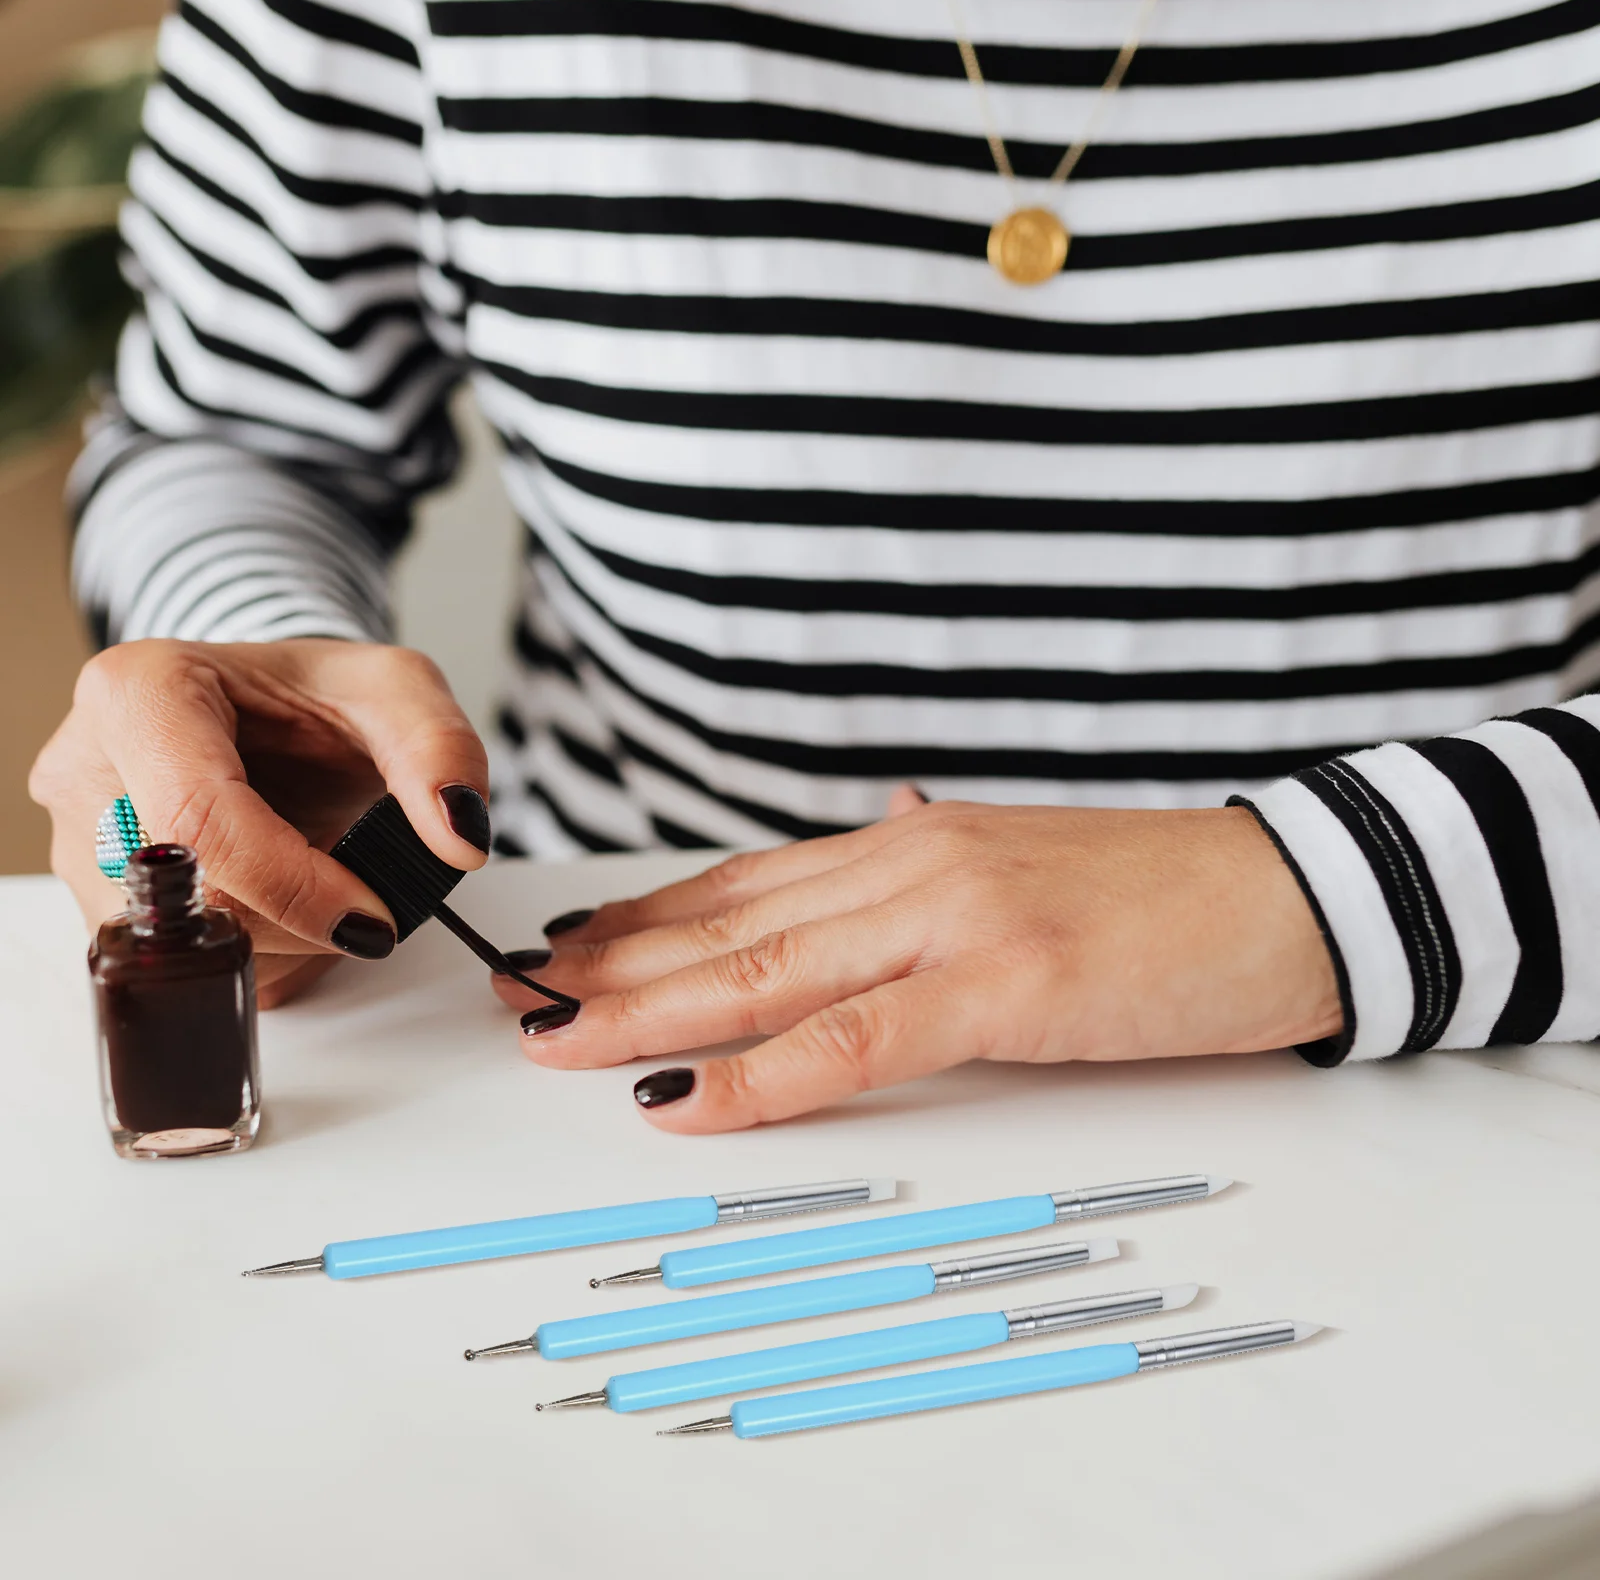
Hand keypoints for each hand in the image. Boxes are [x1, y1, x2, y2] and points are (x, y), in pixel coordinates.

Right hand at [31, 639, 488, 1004]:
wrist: (276, 718)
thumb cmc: (319, 698)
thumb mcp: (399, 692)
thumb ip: (441, 751)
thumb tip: (459, 838)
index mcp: (140, 693)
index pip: (200, 819)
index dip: (295, 885)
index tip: (374, 917)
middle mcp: (87, 768)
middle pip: (188, 896)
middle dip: (297, 919)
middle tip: (362, 896)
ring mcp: (81, 843)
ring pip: (180, 947)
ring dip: (278, 944)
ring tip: (324, 883)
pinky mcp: (100, 900)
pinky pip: (178, 965)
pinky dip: (255, 953)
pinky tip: (286, 906)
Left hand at [495, 797, 1342, 1132]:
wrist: (1288, 892)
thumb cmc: (1155, 898)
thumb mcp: (1013, 885)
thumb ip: (926, 893)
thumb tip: (856, 882)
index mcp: (907, 847)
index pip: (742, 885)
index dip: (641, 921)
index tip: (563, 951)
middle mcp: (910, 865)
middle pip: (727, 923)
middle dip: (610, 964)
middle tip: (516, 994)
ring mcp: (953, 917)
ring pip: (765, 970)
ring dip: (645, 1009)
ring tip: (554, 1039)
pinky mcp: (1006, 981)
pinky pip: (855, 1038)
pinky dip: (759, 1075)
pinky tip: (680, 1101)